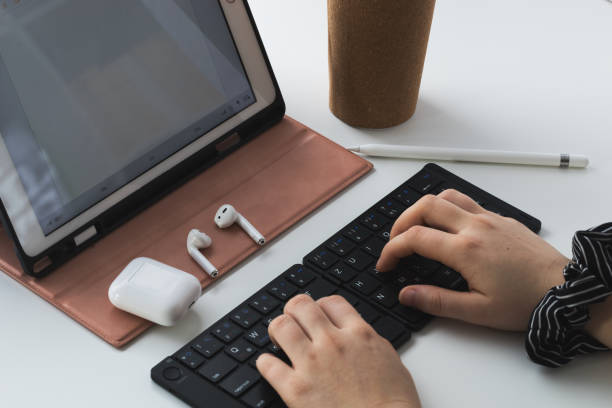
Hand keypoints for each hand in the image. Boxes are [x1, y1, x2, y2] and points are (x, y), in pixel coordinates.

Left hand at [256, 294, 420, 407]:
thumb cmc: (394, 405)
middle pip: (301, 306)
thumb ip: (368, 342)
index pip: (331, 302)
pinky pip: (268, 365)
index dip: (321, 305)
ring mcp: (312, 364)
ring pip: (281, 327)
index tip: (318, 313)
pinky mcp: (295, 389)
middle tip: (293, 321)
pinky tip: (270, 366)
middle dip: (294, 311)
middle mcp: (333, 343)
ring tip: (279, 339)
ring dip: (278, 330)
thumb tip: (356, 336)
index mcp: (359, 334)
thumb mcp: (389, 361)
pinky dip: (266, 363)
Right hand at [376, 189, 568, 330]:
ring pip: (447, 196)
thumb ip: (437, 302)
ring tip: (416, 227)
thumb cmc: (526, 302)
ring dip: (424, 208)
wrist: (566, 290)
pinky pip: (467, 202)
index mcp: (466, 250)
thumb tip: (406, 294)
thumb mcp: (478, 312)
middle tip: (394, 241)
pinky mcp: (502, 218)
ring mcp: (490, 219)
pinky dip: (448, 208)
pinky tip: (449, 227)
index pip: (415, 238)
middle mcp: (475, 227)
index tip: (385, 264)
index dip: (392, 249)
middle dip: (401, 221)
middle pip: (425, 206)